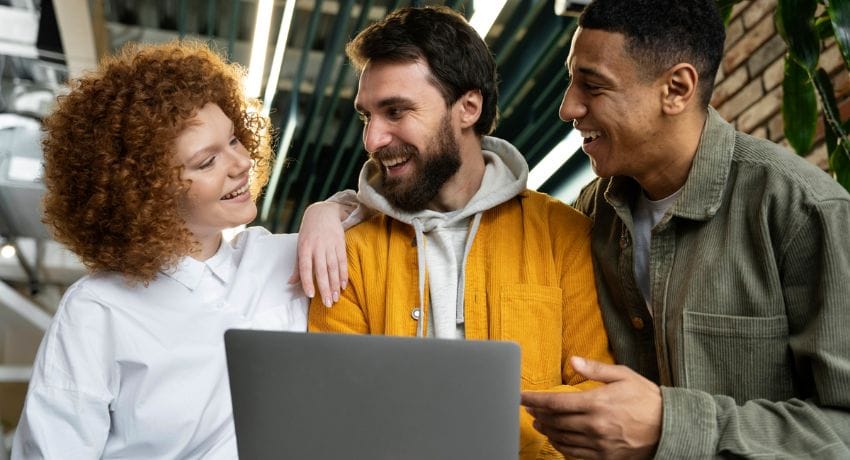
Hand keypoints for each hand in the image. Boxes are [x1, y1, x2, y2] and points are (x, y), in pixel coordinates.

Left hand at [290, 201, 348, 305]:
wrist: (322, 212)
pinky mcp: (340, 243)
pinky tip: (343, 285)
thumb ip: (298, 266)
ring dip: (335, 284)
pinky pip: (342, 261)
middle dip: (325, 288)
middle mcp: (317, 247)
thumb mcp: (300, 246)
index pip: (305, 268)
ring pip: (333, 268)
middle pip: (322, 271)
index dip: (308, 282)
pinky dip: (344, 274)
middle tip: (328, 304)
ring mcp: (330, 245)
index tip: (311, 295)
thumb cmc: (308, 232)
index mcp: (304, 248)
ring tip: (336, 297)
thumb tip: (290, 283)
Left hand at [521, 356, 661, 459]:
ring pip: (563, 438)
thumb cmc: (647, 399)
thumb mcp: (623, 375)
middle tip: (530, 409)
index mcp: (597, 403)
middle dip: (539, 414)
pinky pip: (576, 454)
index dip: (535, 400)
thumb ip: (595, 369)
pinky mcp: (605, 457)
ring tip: (539, 423)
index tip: (522, 397)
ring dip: (547, 431)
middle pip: (556, 421)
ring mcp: (599, 444)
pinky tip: (556, 440)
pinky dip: (562, 447)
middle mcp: (595, 425)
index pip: (556, 402)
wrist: (670, 427)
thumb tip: (572, 359)